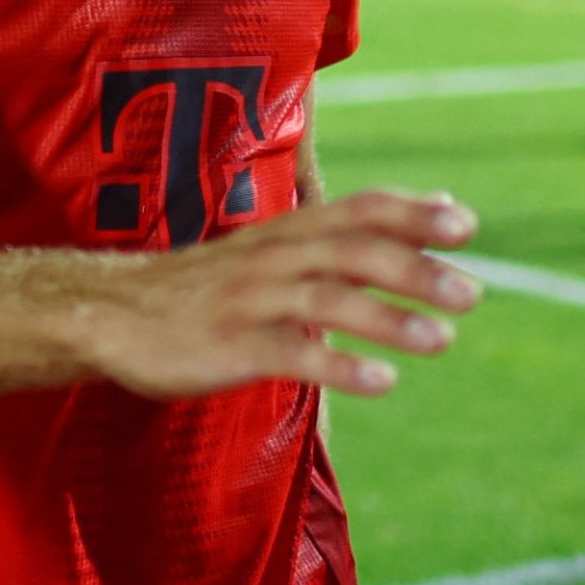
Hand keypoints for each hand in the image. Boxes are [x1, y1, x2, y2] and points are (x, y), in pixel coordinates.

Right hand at [83, 189, 480, 400]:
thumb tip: (441, 202)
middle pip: (350, 251)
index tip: (466, 224)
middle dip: (413, 268)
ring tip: (443, 340)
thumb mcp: (279, 246)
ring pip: (325, 300)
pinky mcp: (228, 346)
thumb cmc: (210, 284)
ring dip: (387, 319)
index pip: (358, 209)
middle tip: (472, 293)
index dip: (411, 212)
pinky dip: (337, 366)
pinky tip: (381, 382)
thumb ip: (355, 231)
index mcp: (287, 231)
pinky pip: (288, 353)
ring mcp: (249, 300)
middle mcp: (273, 256)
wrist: (112, 311)